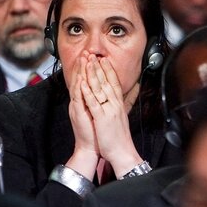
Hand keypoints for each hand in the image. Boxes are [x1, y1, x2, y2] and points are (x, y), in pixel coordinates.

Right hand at [67, 54, 98, 178]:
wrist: (90, 148)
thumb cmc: (95, 132)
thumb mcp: (98, 113)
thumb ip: (99, 102)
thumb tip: (105, 93)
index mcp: (84, 101)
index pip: (85, 81)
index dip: (87, 68)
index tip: (92, 56)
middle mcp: (78, 102)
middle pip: (79, 79)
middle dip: (83, 65)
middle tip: (86, 52)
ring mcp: (76, 107)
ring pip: (77, 85)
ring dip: (80, 72)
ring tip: (82, 59)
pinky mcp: (77, 114)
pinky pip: (78, 99)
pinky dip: (79, 89)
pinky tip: (81, 79)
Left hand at [82, 56, 141, 174]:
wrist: (123, 152)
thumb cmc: (120, 138)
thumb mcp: (122, 118)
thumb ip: (121, 106)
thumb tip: (122, 98)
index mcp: (119, 104)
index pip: (114, 83)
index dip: (108, 70)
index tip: (104, 59)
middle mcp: (115, 104)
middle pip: (107, 81)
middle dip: (99, 67)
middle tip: (93, 54)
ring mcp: (108, 110)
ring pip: (100, 88)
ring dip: (93, 74)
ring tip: (87, 62)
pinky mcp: (102, 118)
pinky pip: (94, 102)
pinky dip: (88, 92)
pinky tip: (83, 83)